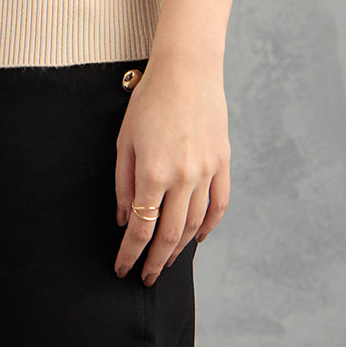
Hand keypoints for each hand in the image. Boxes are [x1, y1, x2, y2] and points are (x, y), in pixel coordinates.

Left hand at [113, 53, 230, 284]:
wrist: (186, 69)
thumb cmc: (150, 100)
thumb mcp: (125, 139)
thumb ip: (123, 183)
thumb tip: (124, 219)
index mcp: (153, 173)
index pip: (140, 228)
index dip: (130, 254)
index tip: (123, 269)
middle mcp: (182, 178)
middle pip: (169, 235)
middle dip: (156, 261)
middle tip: (147, 277)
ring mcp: (206, 172)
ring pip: (195, 225)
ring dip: (180, 248)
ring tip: (167, 259)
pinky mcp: (222, 163)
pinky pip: (219, 205)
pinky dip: (210, 226)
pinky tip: (198, 237)